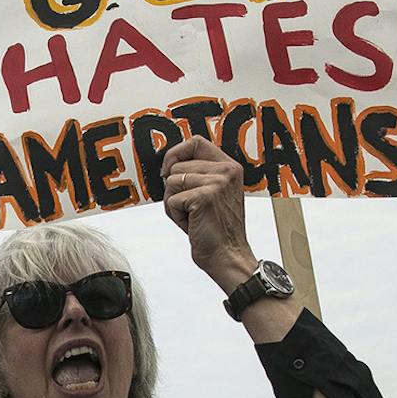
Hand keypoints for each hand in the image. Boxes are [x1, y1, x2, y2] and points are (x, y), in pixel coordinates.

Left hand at [160, 137, 253, 288]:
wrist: (228, 255)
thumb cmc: (216, 229)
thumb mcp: (213, 194)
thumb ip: (199, 175)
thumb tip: (167, 165)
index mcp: (229, 166)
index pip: (195, 142)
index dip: (176, 153)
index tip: (168, 171)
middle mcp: (226, 170)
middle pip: (176, 165)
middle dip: (174, 190)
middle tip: (191, 209)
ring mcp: (216, 182)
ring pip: (171, 183)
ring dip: (174, 204)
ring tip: (193, 217)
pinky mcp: (204, 197)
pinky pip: (171, 200)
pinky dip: (175, 216)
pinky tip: (193, 224)